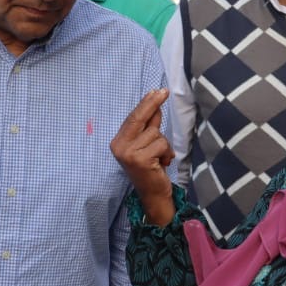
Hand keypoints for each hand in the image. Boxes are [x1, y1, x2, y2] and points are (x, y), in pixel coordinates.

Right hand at [110, 89, 175, 225]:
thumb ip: (149, 127)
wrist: (153, 194)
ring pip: (155, 133)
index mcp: (118, 142)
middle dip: (153, 104)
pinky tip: (162, 163)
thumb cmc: (151, 168)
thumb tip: (156, 106)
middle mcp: (119, 147)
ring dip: (164, 144)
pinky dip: (167, 152)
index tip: (155, 91)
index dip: (145, 103)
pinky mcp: (140, 160)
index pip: (132, 118)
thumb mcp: (148, 144)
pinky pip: (161, 144)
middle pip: (139, 118)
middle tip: (164, 91)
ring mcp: (128, 153)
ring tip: (161, 157)